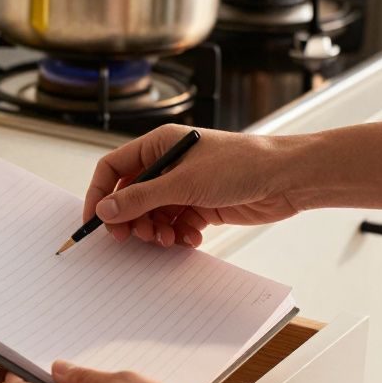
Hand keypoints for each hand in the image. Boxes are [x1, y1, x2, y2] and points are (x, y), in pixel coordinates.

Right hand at [85, 124, 302, 247]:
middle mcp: (169, 163)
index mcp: (159, 144)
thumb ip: (140, 198)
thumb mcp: (183, 183)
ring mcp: (185, 185)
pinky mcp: (201, 205)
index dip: (100, 194)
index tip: (95, 221)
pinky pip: (175, 224)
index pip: (114, 168)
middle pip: (131, 196)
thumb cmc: (241, 165)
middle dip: (131, 219)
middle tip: (135, 238)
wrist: (286, 178)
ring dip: (156, 230)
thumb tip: (104, 210)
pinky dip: (178, 234)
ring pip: (152, 214)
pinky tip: (191, 237)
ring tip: (169, 238)